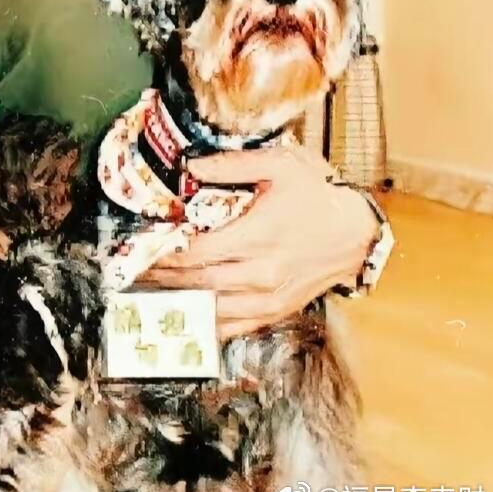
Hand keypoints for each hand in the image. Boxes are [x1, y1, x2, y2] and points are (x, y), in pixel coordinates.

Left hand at [140, 145, 379, 338]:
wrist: (359, 230)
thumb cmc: (319, 194)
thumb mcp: (278, 164)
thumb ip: (230, 165)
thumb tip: (189, 166)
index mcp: (256, 236)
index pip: (196, 252)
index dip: (164, 253)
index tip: (140, 249)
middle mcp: (261, 272)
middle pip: (198, 282)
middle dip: (162, 279)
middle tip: (134, 274)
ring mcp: (271, 296)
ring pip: (214, 308)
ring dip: (179, 304)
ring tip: (149, 297)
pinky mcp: (279, 309)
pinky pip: (237, 326)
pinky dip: (209, 327)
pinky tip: (188, 323)